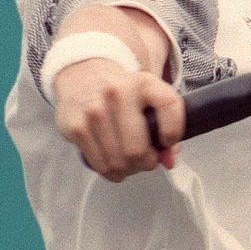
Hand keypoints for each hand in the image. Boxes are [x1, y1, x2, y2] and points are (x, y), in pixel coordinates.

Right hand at [53, 58, 184, 182]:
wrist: (82, 77)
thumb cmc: (121, 94)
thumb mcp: (148, 99)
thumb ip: (166, 128)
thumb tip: (168, 161)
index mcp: (143, 83)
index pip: (169, 105)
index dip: (173, 131)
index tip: (167, 141)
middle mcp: (117, 94)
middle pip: (137, 149)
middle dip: (146, 162)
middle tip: (145, 159)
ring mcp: (94, 111)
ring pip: (119, 162)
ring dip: (127, 169)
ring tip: (128, 161)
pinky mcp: (77, 128)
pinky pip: (100, 165)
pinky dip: (110, 171)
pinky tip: (113, 163)